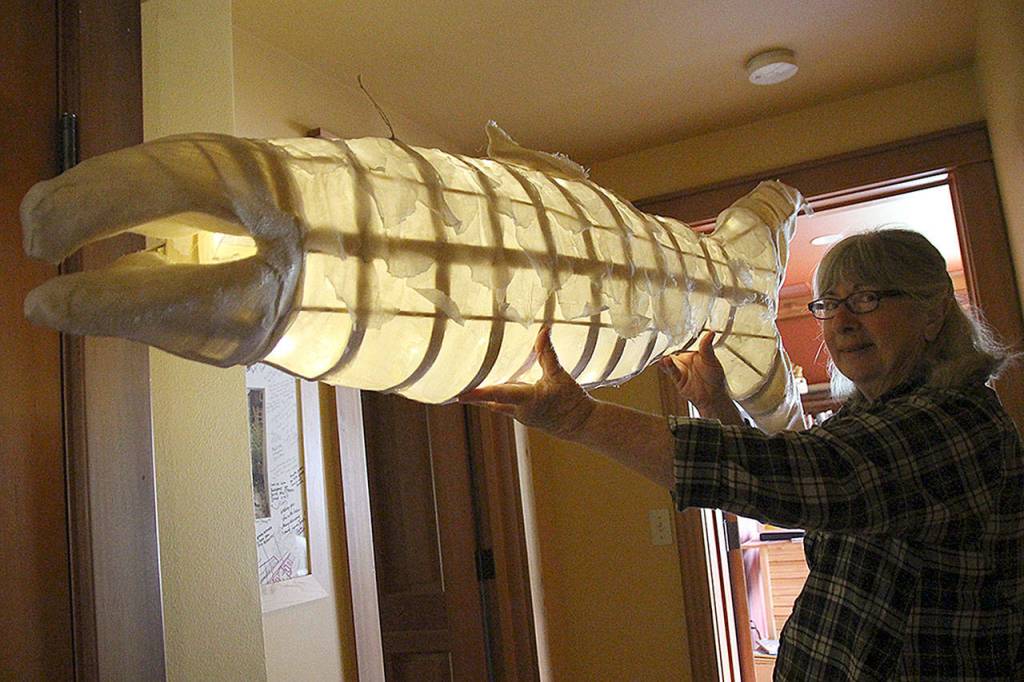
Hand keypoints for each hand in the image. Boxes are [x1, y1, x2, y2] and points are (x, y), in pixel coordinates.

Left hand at [459, 327, 596, 438]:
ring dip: (481, 397)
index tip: (460, 395)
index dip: (478, 394)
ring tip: (462, 388)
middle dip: (472, 395)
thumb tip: (543, 330)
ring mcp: (520, 415)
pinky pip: (503, 405)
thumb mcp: (560, 375)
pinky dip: (493, 398)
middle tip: (451, 388)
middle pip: (490, 401)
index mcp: (528, 400)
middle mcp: (520, 411)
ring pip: (495, 404)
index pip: (499, 395)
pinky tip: (485, 389)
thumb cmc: (573, 401)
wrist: (581, 425)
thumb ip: (548, 353)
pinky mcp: (523, 415)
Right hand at [660, 331, 736, 420]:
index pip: (682, 343)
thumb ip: (707, 347)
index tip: (671, 332)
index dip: (675, 339)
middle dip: (666, 348)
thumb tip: (710, 333)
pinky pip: (671, 371)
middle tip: (663, 343)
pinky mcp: (677, 379)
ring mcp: (680, 369)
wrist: (714, 397)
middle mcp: (684, 360)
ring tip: (665, 356)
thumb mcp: (712, 360)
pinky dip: (668, 367)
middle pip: (672, 352)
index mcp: (693, 353)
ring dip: (666, 359)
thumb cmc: (715, 378)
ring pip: (669, 361)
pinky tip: (666, 362)